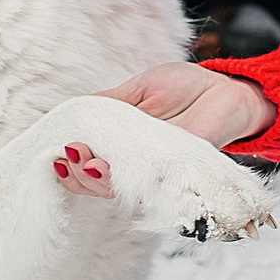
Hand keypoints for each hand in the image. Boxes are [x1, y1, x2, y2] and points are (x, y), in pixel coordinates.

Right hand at [53, 63, 274, 198]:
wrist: (224, 91)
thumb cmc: (183, 88)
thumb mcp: (139, 88)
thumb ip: (109, 103)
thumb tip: (72, 112)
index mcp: (121, 145)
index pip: (85, 162)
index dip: (67, 162)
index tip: (55, 149)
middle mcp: (134, 166)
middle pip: (94, 183)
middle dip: (76, 174)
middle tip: (69, 156)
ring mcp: (155, 175)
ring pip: (116, 191)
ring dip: (95, 180)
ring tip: (85, 163)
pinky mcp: (178, 177)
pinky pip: (150, 189)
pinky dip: (130, 184)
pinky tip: (110, 170)